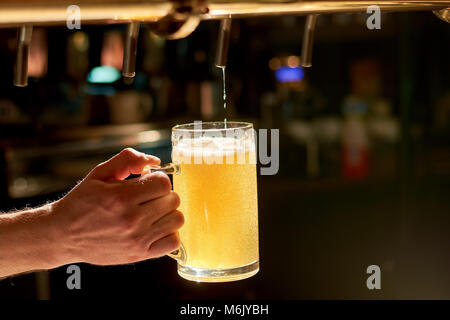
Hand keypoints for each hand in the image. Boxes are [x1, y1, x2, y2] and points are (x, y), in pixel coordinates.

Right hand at [49, 148, 183, 265]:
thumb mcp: (99, 174)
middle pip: (172, 200)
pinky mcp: (140, 255)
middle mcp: (131, 220)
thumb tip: (154, 161)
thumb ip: (127, 160)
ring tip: (152, 212)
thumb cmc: (82, 202)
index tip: (146, 183)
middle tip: (147, 197)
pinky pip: (173, 242)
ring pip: (177, 219)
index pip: (163, 183)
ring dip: (167, 213)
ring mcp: (137, 239)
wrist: (63, 235)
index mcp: (121, 197)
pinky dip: (168, 233)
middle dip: (162, 195)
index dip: (157, 179)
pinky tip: (154, 228)